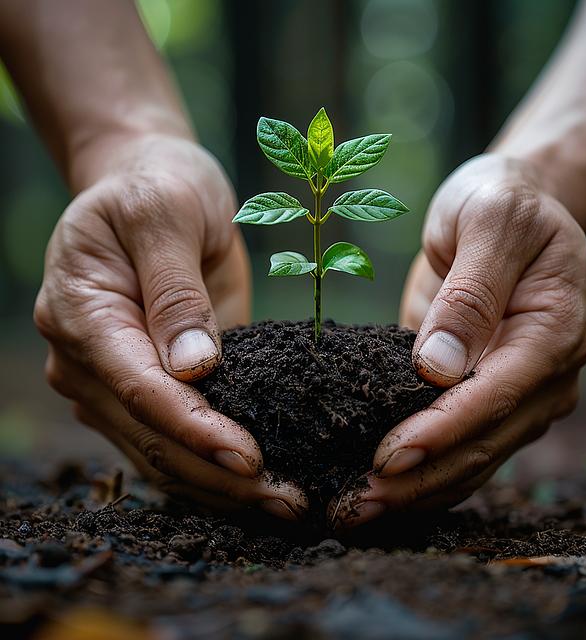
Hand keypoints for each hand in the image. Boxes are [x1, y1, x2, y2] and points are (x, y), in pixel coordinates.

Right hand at [35, 133, 306, 519]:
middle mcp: (88, 360)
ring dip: (220, 484)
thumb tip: (194, 369)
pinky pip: (173, 437)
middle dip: (219, 474)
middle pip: (151, 435)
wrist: (148, 181)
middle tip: (289, 502)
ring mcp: (114, 378)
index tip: (250, 458)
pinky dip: (212, 465)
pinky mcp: (147, 382)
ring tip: (285, 503)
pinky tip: (256, 481)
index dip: (196, 429)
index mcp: (83, 314)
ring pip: (160, 451)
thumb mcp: (165, 216)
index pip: (140, 389)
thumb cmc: (157, 186)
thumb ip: (174, 291)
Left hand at [331, 153, 585, 527]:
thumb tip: (437, 369)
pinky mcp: (481, 392)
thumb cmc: (501, 203)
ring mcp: (514, 390)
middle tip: (357, 507)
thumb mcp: (490, 223)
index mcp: (553, 332)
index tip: (386, 458)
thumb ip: (472, 293)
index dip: (440, 432)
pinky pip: (455, 443)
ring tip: (357, 512)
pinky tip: (380, 489)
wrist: (512, 204)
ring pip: (470, 458)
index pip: (494, 396)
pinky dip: (421, 471)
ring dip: (416, 490)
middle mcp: (541, 374)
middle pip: (482, 443)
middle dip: (420, 479)